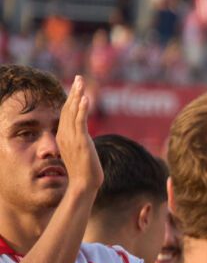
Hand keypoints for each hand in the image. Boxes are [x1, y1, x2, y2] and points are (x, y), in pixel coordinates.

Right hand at [57, 77, 101, 204]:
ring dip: (77, 95)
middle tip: (79, 78)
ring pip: (73, 112)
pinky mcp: (81, 142)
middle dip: (74, 92)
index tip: (77, 87)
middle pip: (68, 108)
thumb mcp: (81, 152)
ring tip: (81, 82)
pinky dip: (82, 109)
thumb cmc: (85, 171)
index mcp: (64, 136)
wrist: (83, 185)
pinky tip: (85, 99)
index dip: (72, 99)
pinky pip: (80, 122)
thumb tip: (85, 138)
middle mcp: (65, 134)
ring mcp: (72, 138)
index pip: (67, 113)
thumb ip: (81, 142)